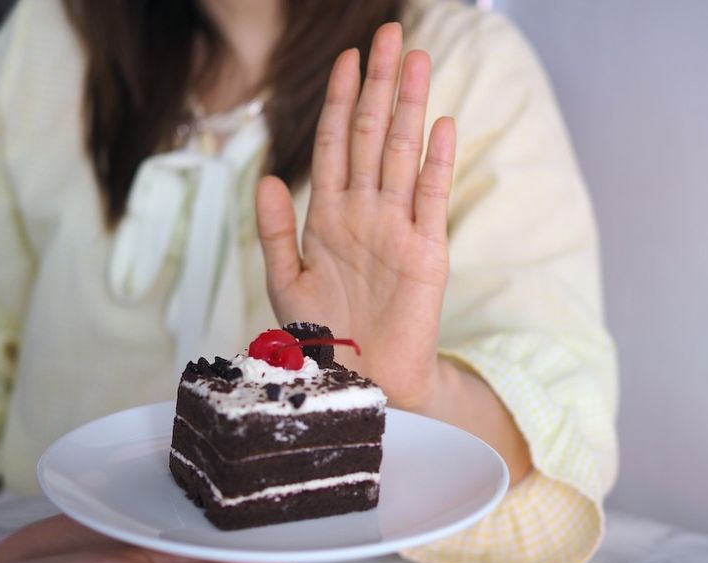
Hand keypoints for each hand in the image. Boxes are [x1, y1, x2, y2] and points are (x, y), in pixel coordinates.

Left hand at [256, 22, 455, 410]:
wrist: (360, 383)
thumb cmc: (322, 338)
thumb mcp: (285, 283)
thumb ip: (275, 231)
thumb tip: (266, 177)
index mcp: (329, 217)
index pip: (336, 144)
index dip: (341, 100)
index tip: (347, 58)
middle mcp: (365, 213)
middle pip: (373, 135)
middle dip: (379, 84)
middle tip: (390, 33)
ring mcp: (398, 229)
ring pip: (403, 155)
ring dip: (409, 106)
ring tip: (417, 58)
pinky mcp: (428, 253)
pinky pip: (432, 199)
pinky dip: (437, 162)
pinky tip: (441, 124)